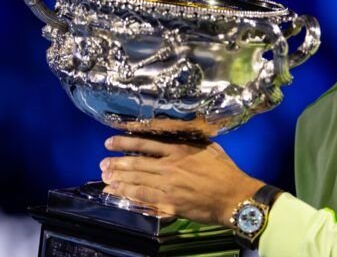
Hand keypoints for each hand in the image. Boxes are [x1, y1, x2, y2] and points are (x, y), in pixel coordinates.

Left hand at [100, 135, 263, 226]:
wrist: (234, 197)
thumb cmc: (225, 171)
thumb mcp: (209, 147)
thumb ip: (192, 141)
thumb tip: (179, 133)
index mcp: (179, 150)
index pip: (145, 143)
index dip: (125, 142)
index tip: (110, 141)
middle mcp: (170, 166)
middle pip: (136, 163)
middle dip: (116, 163)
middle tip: (102, 163)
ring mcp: (168, 187)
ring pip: (136, 182)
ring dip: (118, 180)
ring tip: (104, 177)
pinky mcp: (169, 204)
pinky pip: (143, 199)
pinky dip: (127, 196)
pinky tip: (116, 194)